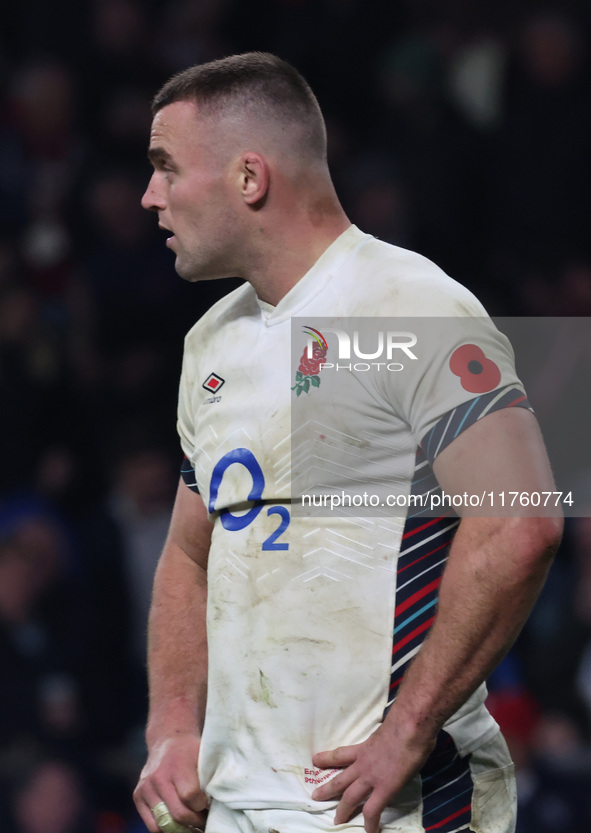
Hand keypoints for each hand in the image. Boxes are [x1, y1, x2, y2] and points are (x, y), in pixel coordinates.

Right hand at [134, 733, 208, 832]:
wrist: (168, 740)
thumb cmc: (190, 751)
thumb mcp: (202, 758)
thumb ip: (207, 781)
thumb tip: (214, 808)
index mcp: (177, 765)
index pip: (190, 796)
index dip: (202, 805)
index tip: (208, 804)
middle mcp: (158, 777)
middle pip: (178, 813)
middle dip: (195, 821)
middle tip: (204, 820)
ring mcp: (145, 788)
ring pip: (164, 823)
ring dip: (181, 829)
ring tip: (192, 825)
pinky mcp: (137, 796)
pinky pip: (152, 825)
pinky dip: (166, 829)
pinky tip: (178, 824)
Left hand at [311, 722, 435, 832]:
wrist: (409, 729)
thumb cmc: (403, 724)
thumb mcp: (386, 730)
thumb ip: (383, 740)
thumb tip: (390, 742)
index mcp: (363, 748)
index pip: (341, 754)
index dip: (327, 758)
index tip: (315, 760)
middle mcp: (362, 764)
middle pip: (340, 779)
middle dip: (327, 789)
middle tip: (315, 796)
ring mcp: (371, 778)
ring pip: (350, 797)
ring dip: (342, 810)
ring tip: (336, 821)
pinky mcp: (384, 789)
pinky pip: (373, 810)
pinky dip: (370, 823)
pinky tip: (369, 831)